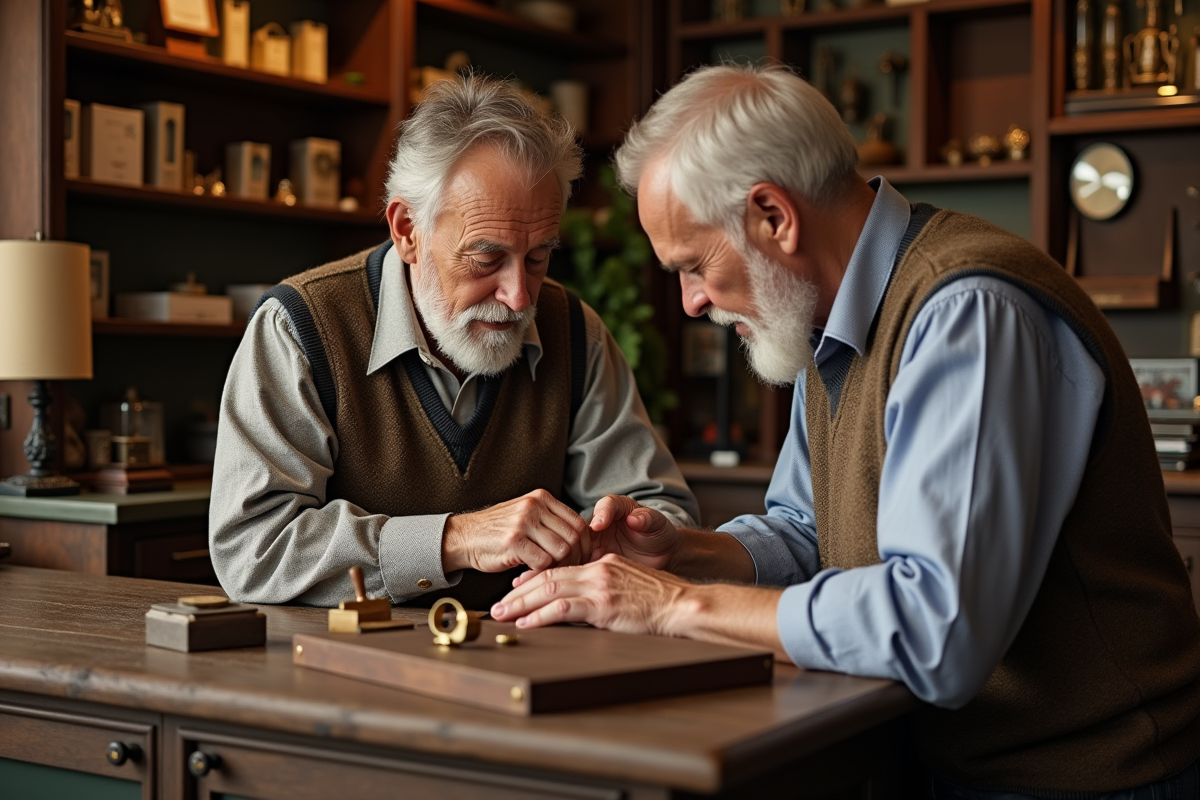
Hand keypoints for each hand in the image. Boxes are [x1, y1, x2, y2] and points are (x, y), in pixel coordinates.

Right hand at [442, 489, 590, 573]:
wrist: (464, 537)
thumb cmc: (498, 531)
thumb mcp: (526, 515)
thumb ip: (551, 521)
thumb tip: (583, 539)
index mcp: (541, 498)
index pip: (578, 522)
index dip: (585, 544)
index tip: (583, 559)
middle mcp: (534, 506)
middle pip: (574, 536)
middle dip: (576, 558)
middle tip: (569, 571)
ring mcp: (523, 522)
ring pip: (561, 550)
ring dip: (559, 567)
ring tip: (550, 573)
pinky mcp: (513, 541)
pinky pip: (543, 562)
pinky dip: (542, 572)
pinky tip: (532, 574)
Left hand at [491, 554, 692, 634]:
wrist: (681, 604)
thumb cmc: (660, 601)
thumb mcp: (628, 586)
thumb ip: (604, 590)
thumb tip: (582, 606)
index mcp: (602, 564)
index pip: (559, 570)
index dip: (532, 581)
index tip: (514, 591)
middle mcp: (597, 570)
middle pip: (547, 578)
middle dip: (518, 594)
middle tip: (497, 606)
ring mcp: (599, 586)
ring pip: (549, 590)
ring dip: (521, 604)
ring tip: (502, 615)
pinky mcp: (603, 604)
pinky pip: (563, 608)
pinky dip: (540, 615)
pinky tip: (526, 623)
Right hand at [587, 495, 679, 570]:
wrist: (660, 554)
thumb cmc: (658, 533)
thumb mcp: (656, 523)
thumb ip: (647, 519)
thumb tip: (635, 519)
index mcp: (616, 507)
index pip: (605, 505)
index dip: (601, 514)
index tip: (599, 525)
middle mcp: (601, 523)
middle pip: (583, 525)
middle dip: (581, 536)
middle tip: (588, 550)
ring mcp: (595, 542)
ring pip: (578, 545)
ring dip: (579, 554)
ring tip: (587, 565)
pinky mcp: (593, 559)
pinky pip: (581, 562)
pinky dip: (581, 568)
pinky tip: (586, 575)